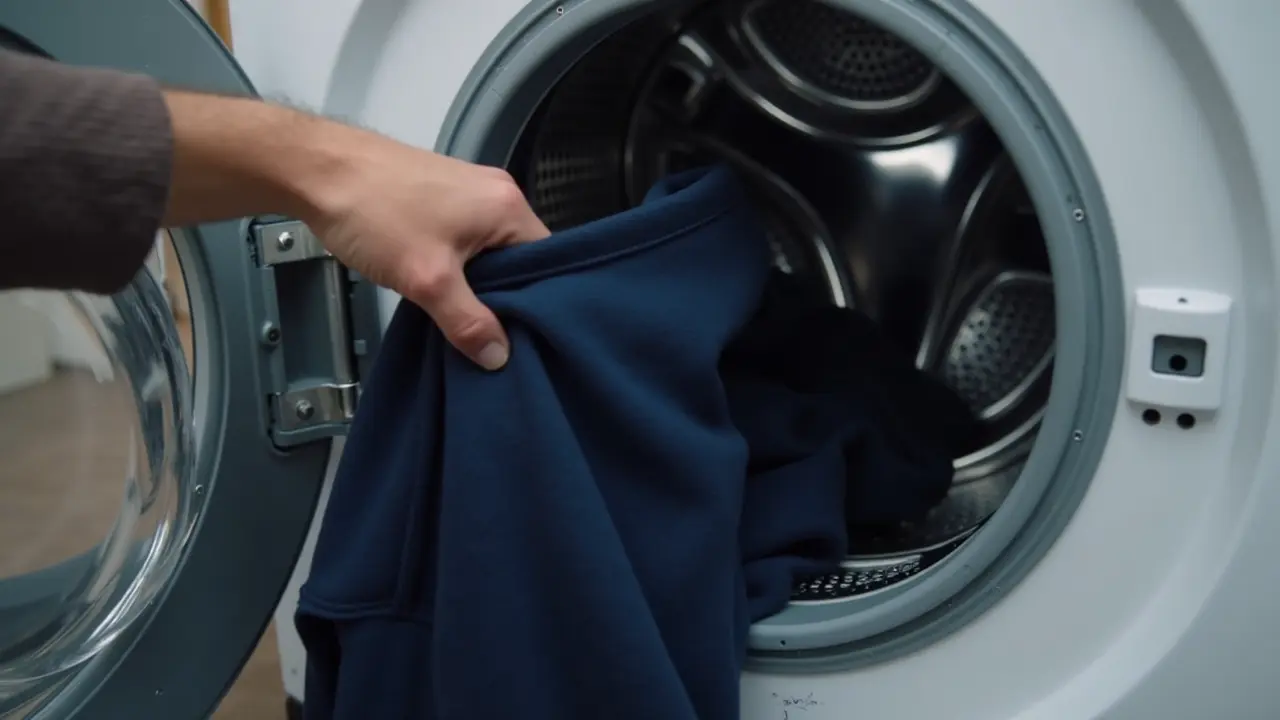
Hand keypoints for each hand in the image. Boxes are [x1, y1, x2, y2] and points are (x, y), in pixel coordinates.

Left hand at [300, 127, 550, 369]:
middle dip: (505, 300)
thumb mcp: (428, 279)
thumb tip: (499, 358)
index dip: (540, 305)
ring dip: (476, 287)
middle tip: (494, 341)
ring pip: (489, 255)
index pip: (547, 264)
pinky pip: (466, 244)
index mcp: (509, 207)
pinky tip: (440, 294)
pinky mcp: (440, 199)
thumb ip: (468, 322)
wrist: (316, 169)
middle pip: (519, 261)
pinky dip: (457, 271)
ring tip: (465, 322)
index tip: (529, 340)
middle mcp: (497, 194)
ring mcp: (467, 194)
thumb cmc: (376, 212)